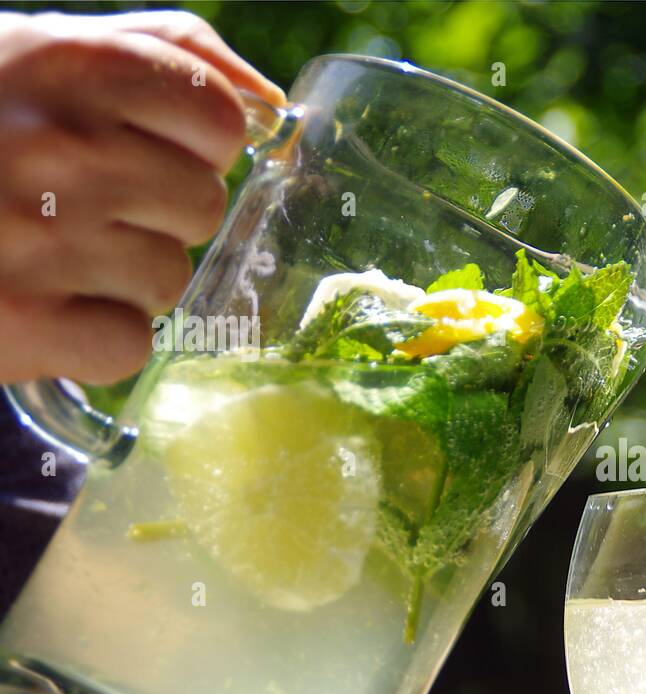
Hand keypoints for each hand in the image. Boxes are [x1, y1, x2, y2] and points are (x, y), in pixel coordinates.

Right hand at [0, 10, 283, 383]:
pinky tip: (40, 302)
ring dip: (120, 275)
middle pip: (200, 206)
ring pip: (170, 278)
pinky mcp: (26, 324)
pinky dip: (92, 336)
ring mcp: (45, 240)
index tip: (138, 148)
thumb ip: (164, 50)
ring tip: (44, 249)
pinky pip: (129, 342)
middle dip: (150, 210)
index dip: (189, 144)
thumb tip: (270, 103)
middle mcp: (66, 150)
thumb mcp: (37, 50)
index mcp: (73, 66)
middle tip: (71, 202)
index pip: (221, 120)